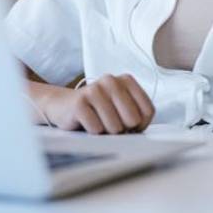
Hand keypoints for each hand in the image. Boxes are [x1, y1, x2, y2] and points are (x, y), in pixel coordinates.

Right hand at [40, 74, 154, 133]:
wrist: (64, 106)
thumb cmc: (98, 111)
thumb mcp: (121, 109)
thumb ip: (136, 116)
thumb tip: (137, 130)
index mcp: (126, 80)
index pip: (148, 111)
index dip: (140, 125)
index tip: (130, 125)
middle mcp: (111, 80)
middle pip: (133, 119)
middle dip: (123, 129)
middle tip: (111, 124)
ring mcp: (94, 89)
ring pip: (115, 127)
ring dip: (106, 132)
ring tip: (98, 122)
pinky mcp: (79, 102)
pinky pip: (96, 129)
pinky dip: (93, 132)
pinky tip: (86, 123)